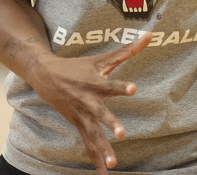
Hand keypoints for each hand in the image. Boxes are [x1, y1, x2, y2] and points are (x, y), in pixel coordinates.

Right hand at [26, 31, 151, 173]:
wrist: (46, 76)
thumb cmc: (78, 66)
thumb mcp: (102, 58)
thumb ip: (128, 50)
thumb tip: (150, 35)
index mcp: (97, 82)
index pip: (112, 84)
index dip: (122, 86)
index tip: (133, 88)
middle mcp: (90, 100)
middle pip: (101, 113)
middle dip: (111, 123)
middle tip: (121, 134)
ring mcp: (83, 114)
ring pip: (94, 134)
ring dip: (103, 149)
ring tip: (114, 164)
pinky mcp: (79, 124)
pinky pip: (88, 143)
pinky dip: (95, 158)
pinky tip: (104, 172)